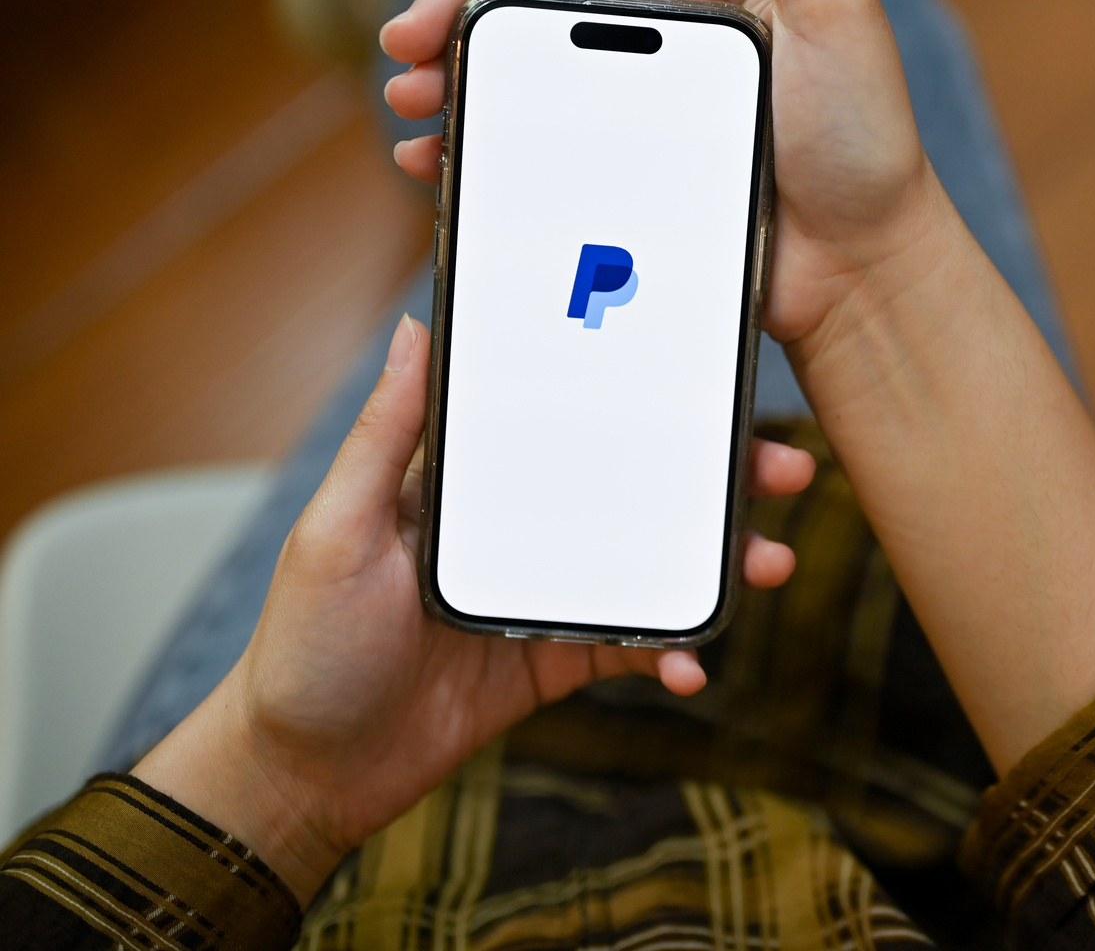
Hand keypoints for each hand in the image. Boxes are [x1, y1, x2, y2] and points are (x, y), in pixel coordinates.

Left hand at [134, 313, 815, 903]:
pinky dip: (669, 656)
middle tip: (784, 472)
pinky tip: (692, 669)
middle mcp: (519, 528)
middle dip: (715, 480)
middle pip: (633, 489)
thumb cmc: (304, 644)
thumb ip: (384, 436)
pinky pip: (630, 648)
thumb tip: (413, 327)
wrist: (304, 772)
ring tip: (770, 564)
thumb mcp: (337, 529)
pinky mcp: (553, 661)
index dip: (642, 400)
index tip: (709, 380)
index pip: (569, 423)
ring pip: (649, 565)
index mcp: (472, 482)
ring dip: (714, 564)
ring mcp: (543, 595)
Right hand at [380, 0, 956, 359]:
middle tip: (405, 37)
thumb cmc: (866, 138)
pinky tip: (445, 155)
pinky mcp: (634, 175)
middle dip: (463, 6)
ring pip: (530, 72)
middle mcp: (674, 33)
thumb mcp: (835, 4)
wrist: (866, 270)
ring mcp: (647, 107)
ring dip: (461, 75)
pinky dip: (490, 145)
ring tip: (411, 98)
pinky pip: (545, 148)